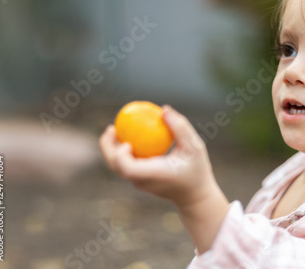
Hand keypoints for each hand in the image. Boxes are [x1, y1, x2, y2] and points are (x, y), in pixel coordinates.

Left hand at [99, 105, 217, 206]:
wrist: (194, 195)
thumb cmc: (197, 169)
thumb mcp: (195, 146)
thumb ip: (180, 127)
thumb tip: (164, 109)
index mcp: (154, 175)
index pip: (129, 169)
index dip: (121, 156)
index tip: (126, 142)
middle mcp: (142, 181)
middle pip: (116, 167)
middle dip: (107, 148)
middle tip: (111, 128)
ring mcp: (139, 183)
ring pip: (117, 167)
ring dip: (112, 149)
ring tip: (114, 130)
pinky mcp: (139, 181)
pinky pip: (125, 165)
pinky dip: (122, 152)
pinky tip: (127, 136)